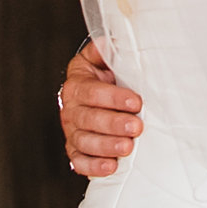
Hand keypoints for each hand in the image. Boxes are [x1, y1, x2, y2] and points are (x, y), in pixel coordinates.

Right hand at [58, 37, 139, 178]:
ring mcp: (71, 132)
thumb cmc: (107, 77)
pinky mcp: (75, 151)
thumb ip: (107, 51)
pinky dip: (94, 166)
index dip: (113, 97)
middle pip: (88, 118)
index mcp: (77, 84)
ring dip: (106, 146)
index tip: (136, 101)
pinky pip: (80, 162)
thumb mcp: (104, 59)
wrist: (98, 97)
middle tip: (136, 126)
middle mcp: (70, 109)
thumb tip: (113, 41)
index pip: (91, 91)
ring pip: (84, 141)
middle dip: (113, 123)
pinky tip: (111, 166)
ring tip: (127, 147)